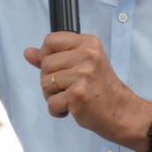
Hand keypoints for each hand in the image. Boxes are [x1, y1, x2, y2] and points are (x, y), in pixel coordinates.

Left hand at [24, 32, 151, 148]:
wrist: (123, 112)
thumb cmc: (102, 89)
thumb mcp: (82, 65)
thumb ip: (54, 57)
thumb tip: (28, 52)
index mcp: (88, 43)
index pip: (50, 40)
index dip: (47, 56)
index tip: (58, 68)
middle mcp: (87, 55)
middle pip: (45, 64)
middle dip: (50, 80)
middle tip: (68, 88)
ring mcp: (82, 75)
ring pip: (45, 83)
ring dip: (53, 96)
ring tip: (71, 98)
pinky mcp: (78, 94)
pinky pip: (51, 103)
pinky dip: (57, 110)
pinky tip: (72, 109)